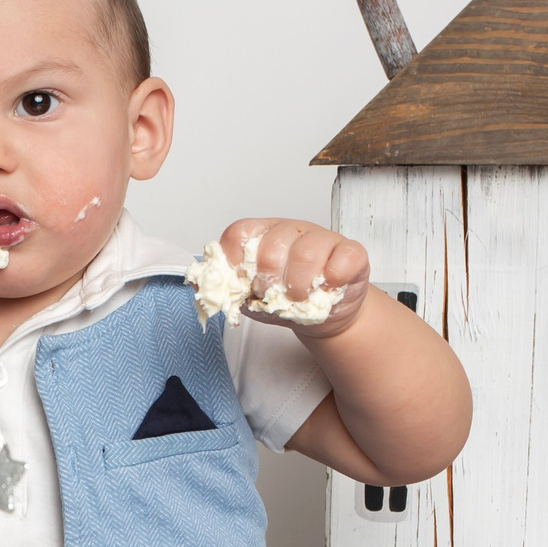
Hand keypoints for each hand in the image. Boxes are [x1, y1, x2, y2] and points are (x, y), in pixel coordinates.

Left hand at [217, 217, 371, 339]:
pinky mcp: (351, 252)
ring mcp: (322, 238)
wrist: (323, 316)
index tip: (240, 283)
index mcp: (262, 235)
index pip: (239, 234)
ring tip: (298, 299)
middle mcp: (291, 230)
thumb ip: (225, 288)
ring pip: (306, 253)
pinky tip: (328, 289)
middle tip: (273, 295)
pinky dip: (333, 279)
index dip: (235, 260)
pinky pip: (344, 258)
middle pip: (271, 245)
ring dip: (299, 285)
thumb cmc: (285, 301)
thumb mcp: (249, 296)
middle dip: (269, 280)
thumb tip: (196, 285)